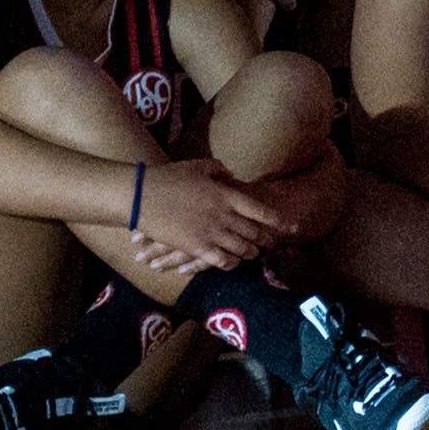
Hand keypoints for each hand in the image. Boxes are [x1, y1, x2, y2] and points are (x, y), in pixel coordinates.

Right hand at [127, 158, 287, 275]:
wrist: (142, 196)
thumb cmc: (170, 178)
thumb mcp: (199, 166)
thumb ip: (220, 170)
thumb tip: (232, 176)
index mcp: (227, 195)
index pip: (259, 210)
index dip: (275, 219)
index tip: (286, 225)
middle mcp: (224, 216)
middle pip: (252, 232)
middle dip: (265, 239)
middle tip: (273, 244)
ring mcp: (210, 233)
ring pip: (239, 248)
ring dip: (249, 253)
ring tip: (255, 255)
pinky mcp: (195, 247)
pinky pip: (219, 260)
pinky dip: (230, 263)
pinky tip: (233, 264)